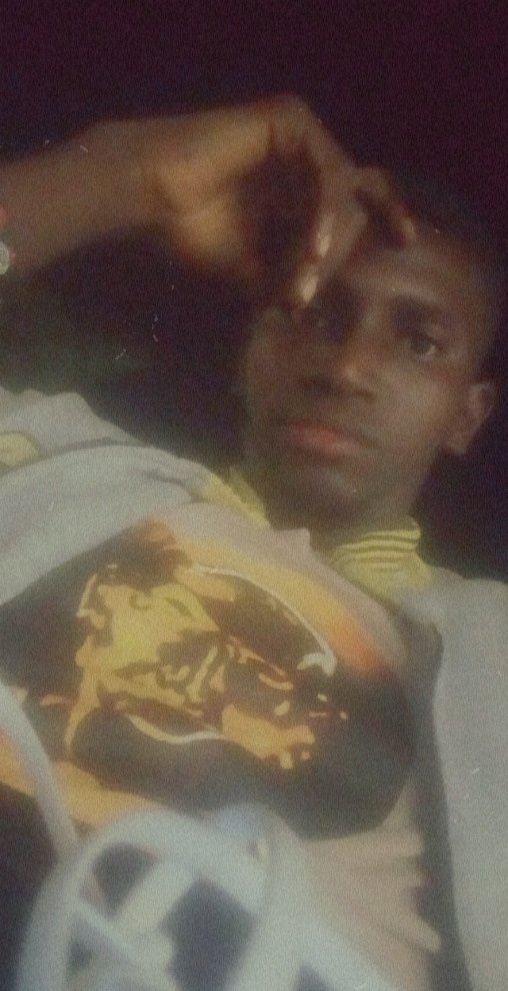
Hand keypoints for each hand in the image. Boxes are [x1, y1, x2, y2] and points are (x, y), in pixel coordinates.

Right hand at [0, 95, 412, 292]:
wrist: (151, 196)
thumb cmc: (192, 230)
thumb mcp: (251, 268)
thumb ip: (286, 280)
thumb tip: (309, 309)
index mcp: (300, 184)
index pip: (359, 199)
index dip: (385, 218)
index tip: (407, 245)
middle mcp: (305, 155)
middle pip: (355, 200)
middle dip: (337, 252)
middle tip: (308, 289)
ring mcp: (299, 134)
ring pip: (342, 188)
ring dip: (328, 236)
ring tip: (307, 270)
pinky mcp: (289, 119)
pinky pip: (326, 169)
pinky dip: (324, 210)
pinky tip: (313, 243)